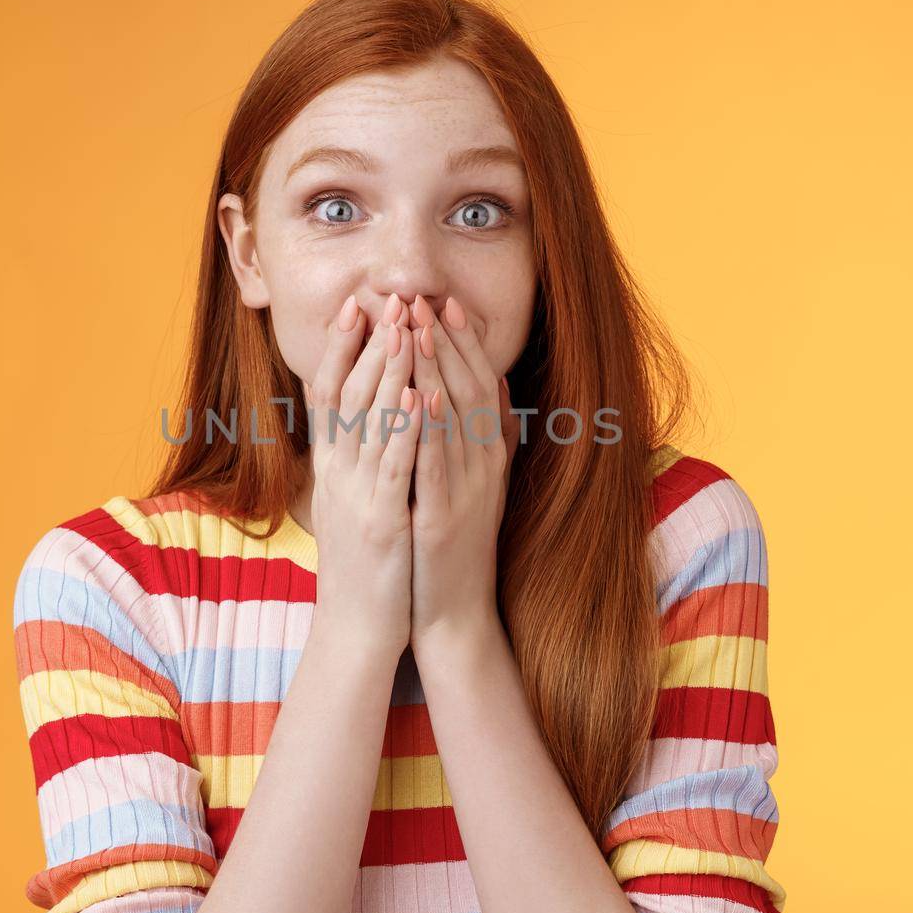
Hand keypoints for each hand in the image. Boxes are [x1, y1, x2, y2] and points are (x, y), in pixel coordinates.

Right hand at [301, 293, 422, 656]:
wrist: (357, 631)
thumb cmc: (367, 565)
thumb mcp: (356, 501)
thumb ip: (361, 457)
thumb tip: (375, 414)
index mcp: (332, 468)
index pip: (329, 393)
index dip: (340, 347)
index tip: (356, 304)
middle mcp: (337, 475)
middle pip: (346, 396)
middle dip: (366, 344)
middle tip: (383, 298)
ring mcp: (356, 498)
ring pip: (368, 423)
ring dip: (387, 372)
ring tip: (404, 328)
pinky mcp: (382, 524)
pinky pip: (393, 469)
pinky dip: (404, 430)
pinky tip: (419, 397)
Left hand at [405, 293, 520, 651]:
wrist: (453, 613)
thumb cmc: (455, 544)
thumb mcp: (476, 482)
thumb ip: (489, 433)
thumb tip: (495, 381)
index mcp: (487, 456)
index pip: (478, 385)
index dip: (463, 343)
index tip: (444, 302)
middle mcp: (483, 466)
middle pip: (467, 391)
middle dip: (445, 343)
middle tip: (424, 299)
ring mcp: (467, 491)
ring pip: (454, 419)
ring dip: (435, 369)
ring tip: (418, 328)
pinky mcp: (444, 518)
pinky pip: (436, 464)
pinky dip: (429, 428)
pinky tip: (419, 395)